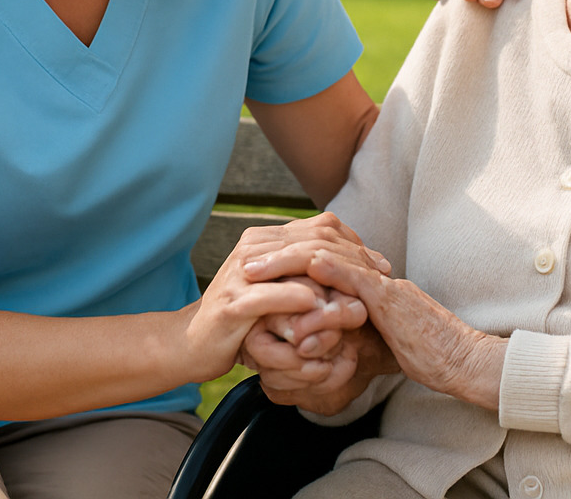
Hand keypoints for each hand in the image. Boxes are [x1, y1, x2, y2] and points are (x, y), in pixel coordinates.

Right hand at [185, 214, 386, 381]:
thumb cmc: (241, 318)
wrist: (190, 342)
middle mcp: (253, 248)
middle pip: (314, 243)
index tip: (380, 265)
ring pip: (297, 268)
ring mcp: (241, 273)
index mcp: (265, 239)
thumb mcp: (277, 290)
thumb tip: (351, 269)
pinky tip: (321, 310)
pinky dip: (298, 302)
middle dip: (352, 261)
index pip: (319, 228)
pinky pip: (271, 297)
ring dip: (333, 283)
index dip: (354, 244)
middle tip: (380, 280)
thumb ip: (304, 274)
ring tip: (361, 300)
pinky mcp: (232, 303)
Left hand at [246, 240, 505, 410]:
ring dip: (291, 260)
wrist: (462, 361)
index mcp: (370, 285)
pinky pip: (358, 278)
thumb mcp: (381, 339)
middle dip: (279, 255)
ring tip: (257, 268)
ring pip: (332, 260)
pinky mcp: (394, 299)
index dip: (289, 261)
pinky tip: (305, 265)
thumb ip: (356, 328)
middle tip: (245, 261)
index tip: (257, 267)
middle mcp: (375, 277)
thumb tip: (323, 333)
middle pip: (321, 252)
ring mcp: (385, 284)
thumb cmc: (426, 356)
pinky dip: (331, 269)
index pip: (324, 263)